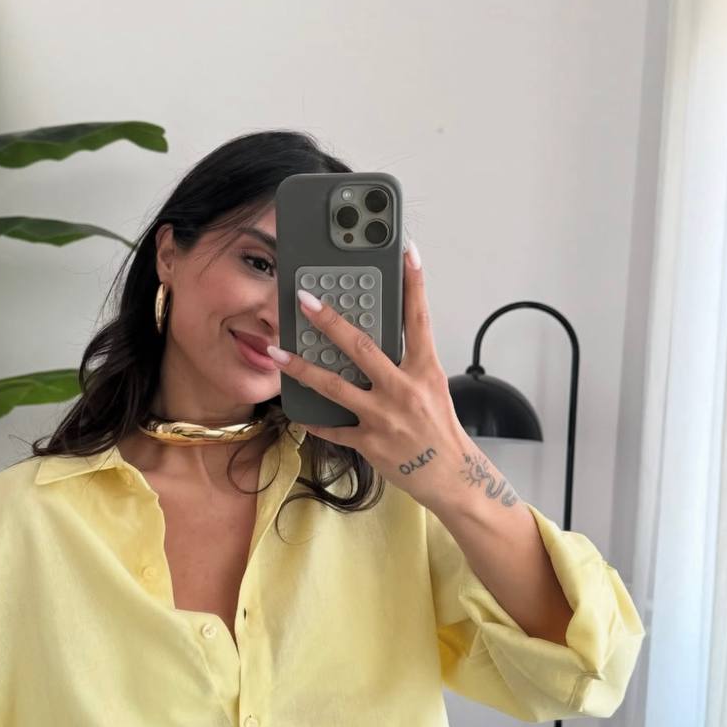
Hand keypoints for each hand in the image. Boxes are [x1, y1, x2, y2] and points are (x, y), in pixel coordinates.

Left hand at [266, 242, 470, 509]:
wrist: (449, 475)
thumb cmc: (439, 429)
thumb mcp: (432, 386)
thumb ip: (407, 362)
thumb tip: (377, 338)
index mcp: (424, 370)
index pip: (419, 319)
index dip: (414, 283)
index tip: (406, 251)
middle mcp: (403, 389)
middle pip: (361, 347)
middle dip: (329, 321)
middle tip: (305, 299)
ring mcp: (384, 417)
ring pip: (334, 386)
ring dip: (301, 367)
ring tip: (276, 352)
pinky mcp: (369, 442)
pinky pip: (333, 428)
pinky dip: (313, 419)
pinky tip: (295, 409)